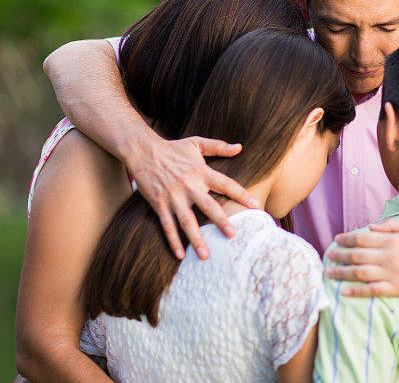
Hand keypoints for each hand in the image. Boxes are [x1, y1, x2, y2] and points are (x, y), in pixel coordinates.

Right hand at [124, 135, 258, 259]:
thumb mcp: (196, 143)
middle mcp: (189, 186)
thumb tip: (239, 147)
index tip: (255, 205)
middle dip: (220, 221)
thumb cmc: (173, 148)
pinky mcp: (159, 204)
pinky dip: (173, 241)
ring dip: (196, 239)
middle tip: (232, 235)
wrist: (143, 151)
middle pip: (207, 206)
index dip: (241, 194)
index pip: (225, 184)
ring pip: (186, 221)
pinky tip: (180, 255)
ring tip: (206, 255)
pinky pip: (167, 225)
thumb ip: (218, 146)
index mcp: (201, 171)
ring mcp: (173, 197)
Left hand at [324, 219, 398, 296]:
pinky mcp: (396, 289)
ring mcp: (391, 274)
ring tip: (329, 272)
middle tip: (328, 255)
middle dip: (339, 255)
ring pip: (360, 273)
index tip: (336, 240)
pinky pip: (371, 291)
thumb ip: (391, 225)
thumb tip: (370, 227)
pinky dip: (356, 291)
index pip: (361, 238)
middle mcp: (389, 257)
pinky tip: (344, 291)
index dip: (346, 238)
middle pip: (356, 255)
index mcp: (392, 240)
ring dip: (342, 273)